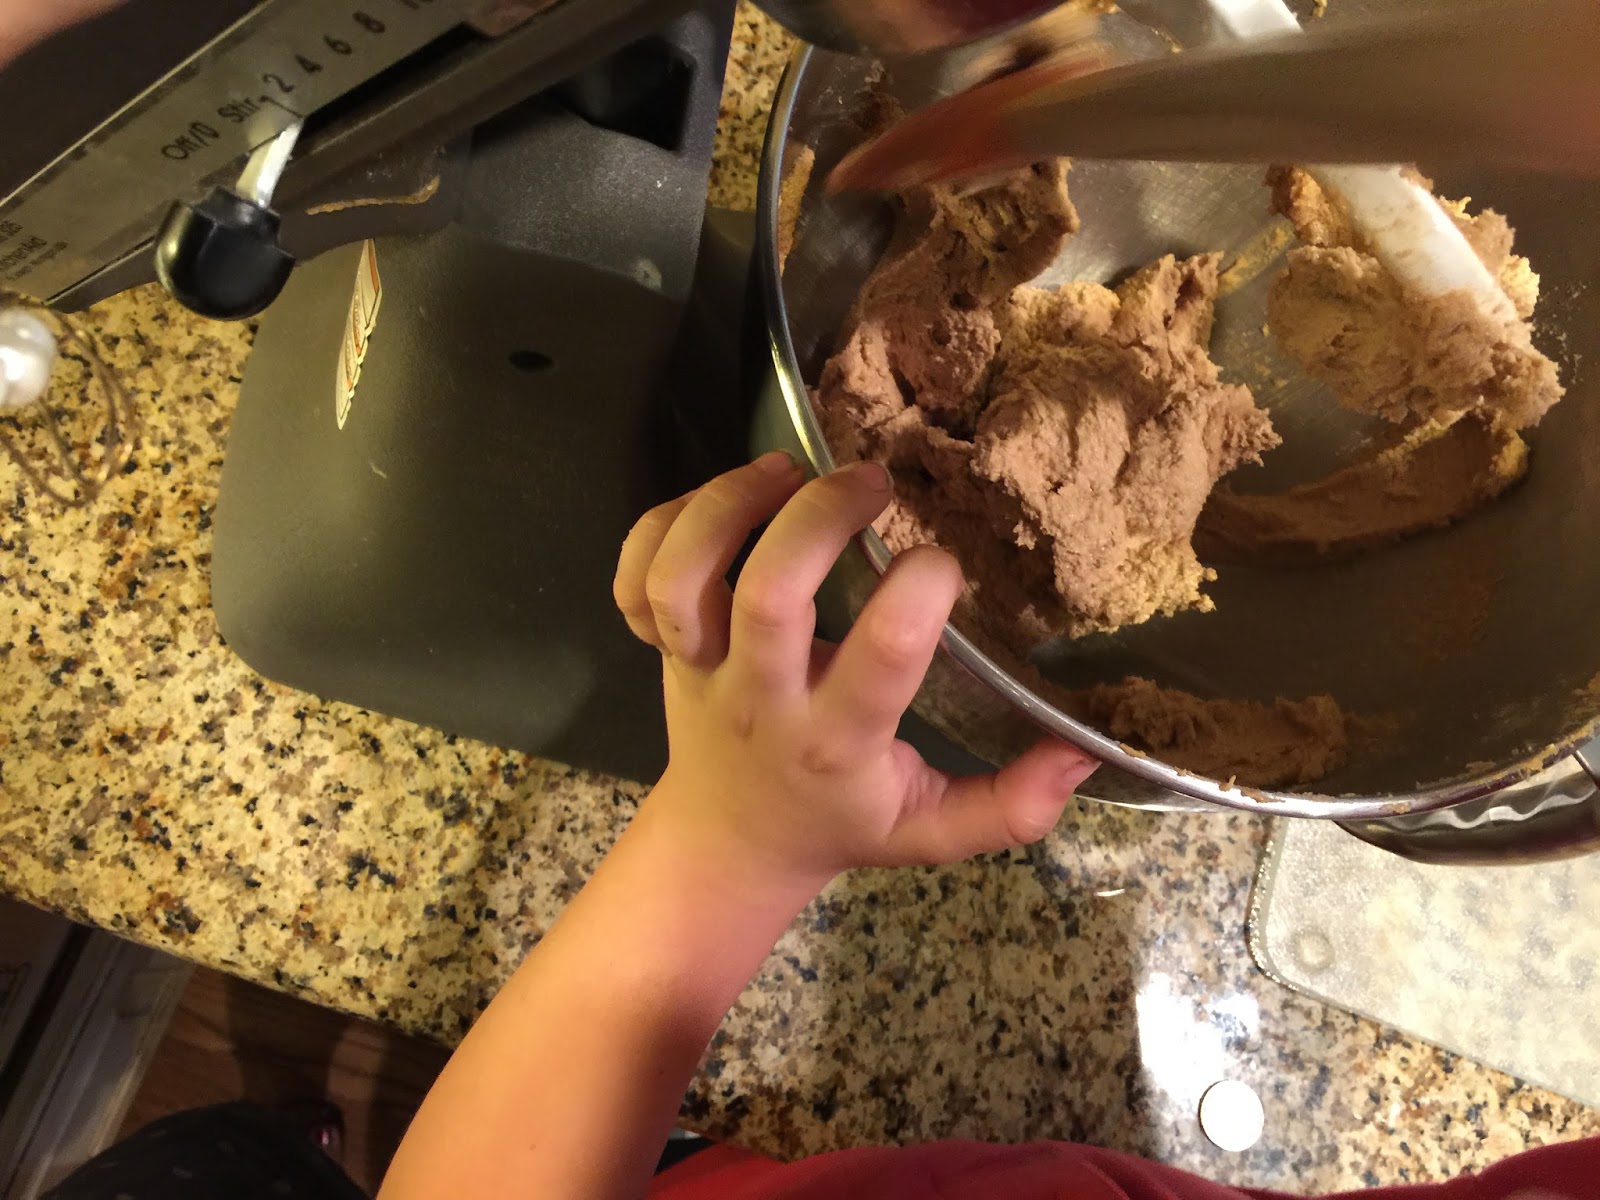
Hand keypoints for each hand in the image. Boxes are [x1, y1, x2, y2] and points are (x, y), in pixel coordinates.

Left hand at [614, 452, 1097, 897]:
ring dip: (728, 506)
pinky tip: (720, 505)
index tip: (943, 562)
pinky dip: (660, 525)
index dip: (917, 593)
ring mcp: (698, 667)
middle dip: (818, 520)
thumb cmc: (841, 822)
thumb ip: (1008, 807)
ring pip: (683, 576)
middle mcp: (761, 696)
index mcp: (836, 739)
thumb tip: (1083, 756)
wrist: (730, 843)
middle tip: (870, 481)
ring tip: (785, 469)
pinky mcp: (658, 646)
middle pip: (768, 594)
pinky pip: (632, 576)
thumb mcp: (931, 832)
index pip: (880, 659)